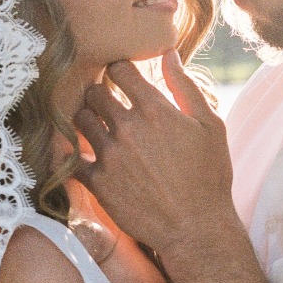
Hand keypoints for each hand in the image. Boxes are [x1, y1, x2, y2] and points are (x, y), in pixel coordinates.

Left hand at [74, 51, 237, 256]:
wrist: (195, 229)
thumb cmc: (209, 176)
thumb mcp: (210, 125)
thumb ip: (185, 86)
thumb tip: (168, 53)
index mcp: (154, 109)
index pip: (119, 69)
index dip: (121, 70)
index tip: (124, 79)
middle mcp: (127, 128)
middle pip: (95, 92)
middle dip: (102, 93)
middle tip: (110, 103)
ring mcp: (108, 155)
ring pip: (80, 119)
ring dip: (89, 119)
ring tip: (100, 128)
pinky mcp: (97, 182)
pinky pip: (72, 157)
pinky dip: (77, 153)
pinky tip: (88, 155)